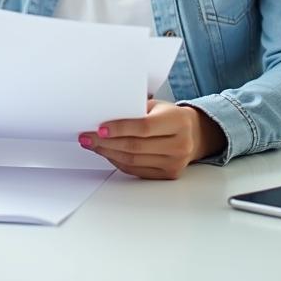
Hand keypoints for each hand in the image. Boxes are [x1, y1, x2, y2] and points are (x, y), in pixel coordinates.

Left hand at [78, 100, 225, 179]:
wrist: (193, 134)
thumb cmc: (169, 116)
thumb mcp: (157, 106)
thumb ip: (135, 110)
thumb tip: (103, 115)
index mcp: (178, 121)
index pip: (144, 127)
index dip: (120, 128)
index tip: (100, 128)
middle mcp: (180, 144)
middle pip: (136, 146)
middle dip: (106, 142)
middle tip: (87, 137)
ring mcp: (175, 162)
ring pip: (134, 161)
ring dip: (108, 153)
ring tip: (93, 145)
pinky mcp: (168, 175)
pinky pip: (137, 170)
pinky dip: (118, 162)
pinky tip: (107, 153)